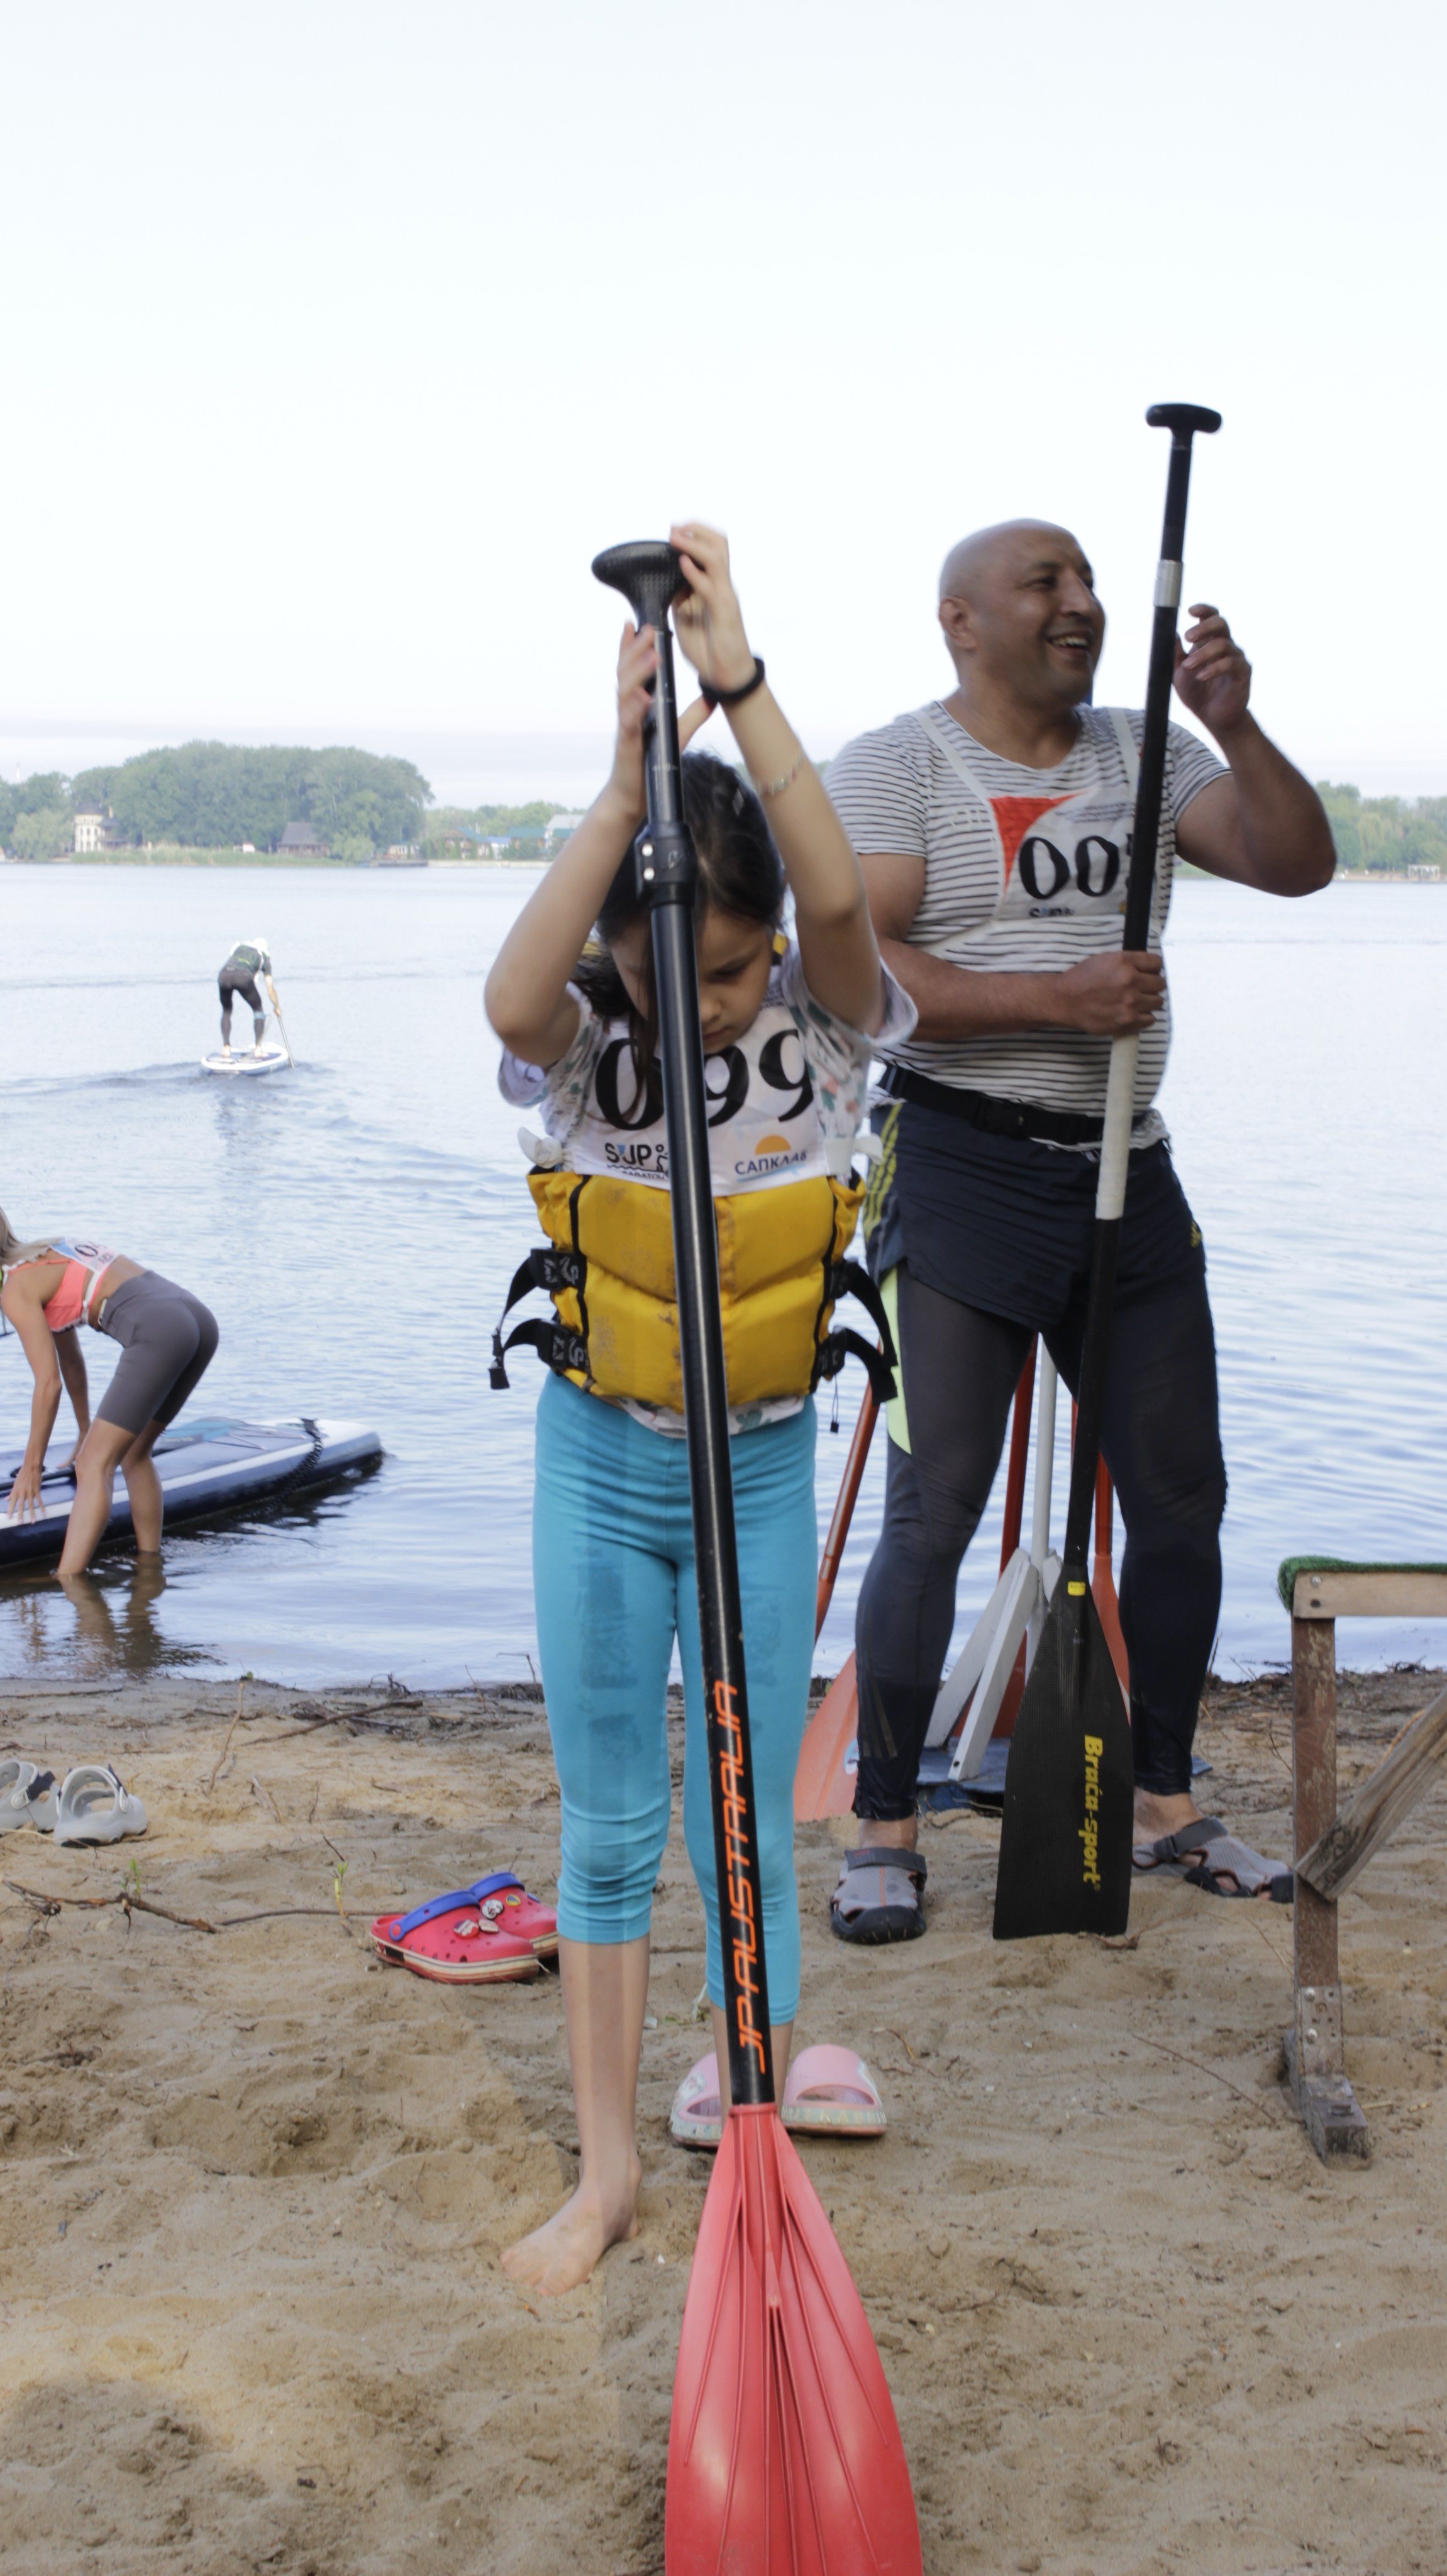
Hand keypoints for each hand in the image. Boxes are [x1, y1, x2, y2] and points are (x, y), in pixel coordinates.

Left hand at [5, 1460, 44, 1523]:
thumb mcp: (15, 1484)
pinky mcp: (37, 1490)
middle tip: (20, 1523)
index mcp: (16, 1491)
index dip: (11, 1510)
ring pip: (31, 1505)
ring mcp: (30, 1492)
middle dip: (21, 1515)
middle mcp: (22, 1492)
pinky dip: (42, 1507)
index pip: (12, 1503)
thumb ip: (11, 1493)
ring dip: (32, 1514)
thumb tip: (6, 1499)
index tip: (9, 1518)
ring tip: (33, 1521)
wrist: (31, 1467)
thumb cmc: (22, 1475)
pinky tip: (44, 1513)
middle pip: (21, 1506)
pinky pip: (40, 1501)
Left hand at [670, 523, 755, 694]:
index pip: (711, 548)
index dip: (694, 534)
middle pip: (719, 544)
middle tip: (674, 528)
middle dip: (696, 530)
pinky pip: (711, 587)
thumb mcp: (685, 618)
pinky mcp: (725, 613)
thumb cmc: (708, 649)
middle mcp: (723, 586)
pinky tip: (682, 564)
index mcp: (714, 586)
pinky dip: (695, 573)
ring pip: (716, 558)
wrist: (727, 677)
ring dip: (693, 545)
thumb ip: (679, 598)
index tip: (673, 530)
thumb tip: (665, 582)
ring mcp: (725, 597)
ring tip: (675, 537)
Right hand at [1053, 951, 1165, 1034]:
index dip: (1153, 968)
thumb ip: (1128, 961)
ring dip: (1149, 1001)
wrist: (1064, 1001)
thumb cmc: (1081, 979)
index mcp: (1124, 962)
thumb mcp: (1105, 959)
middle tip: (1141, 988)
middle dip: (1152, 985)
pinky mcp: (1127, 1021)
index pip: (1157, 963)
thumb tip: (1149, 968)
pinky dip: (1144, 1017)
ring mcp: (1130, 1003)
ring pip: (1158, 1002)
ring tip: (1136, 1001)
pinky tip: (1132, 1013)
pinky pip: (1150, 1019)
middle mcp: (1130, 981)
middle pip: (1160, 983)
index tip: (1148, 973)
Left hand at [1174, 605, 1251, 740]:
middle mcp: (1225, 646)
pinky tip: (1201, 676)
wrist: (1213, 718)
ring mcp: (1236, 658)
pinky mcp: (1243, 673)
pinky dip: (1214, 668)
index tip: (1190, 611)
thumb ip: (1175, 655)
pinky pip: (1231, 663)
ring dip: (1203, 654)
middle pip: (1221, 623)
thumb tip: (1171, 633)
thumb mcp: (1179, 674)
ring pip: (1223, 644)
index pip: (1211, 618)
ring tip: (1189, 666)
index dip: (1204, 610)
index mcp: (1209, 642)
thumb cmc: (1197, 694)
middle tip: (1189, 637)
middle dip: (1204, 627)